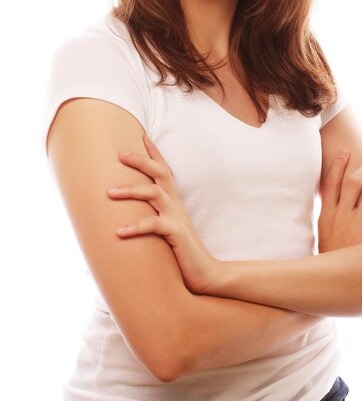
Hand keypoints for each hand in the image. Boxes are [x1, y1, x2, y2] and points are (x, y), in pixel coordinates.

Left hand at [107, 134, 220, 294]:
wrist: (206, 274)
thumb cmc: (182, 253)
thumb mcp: (168, 229)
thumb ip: (153, 217)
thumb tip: (129, 214)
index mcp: (175, 201)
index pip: (164, 170)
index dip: (154, 153)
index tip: (142, 135)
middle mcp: (176, 205)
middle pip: (159, 173)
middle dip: (140, 161)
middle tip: (119, 153)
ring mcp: (177, 218)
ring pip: (154, 194)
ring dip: (130, 190)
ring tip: (109, 193)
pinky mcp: (176, 234)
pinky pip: (153, 225)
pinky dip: (135, 226)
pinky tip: (119, 232)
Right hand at [318, 150, 361, 252]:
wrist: (331, 280)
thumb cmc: (329, 256)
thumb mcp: (322, 234)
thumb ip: (328, 217)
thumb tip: (333, 203)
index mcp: (328, 213)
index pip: (331, 183)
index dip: (337, 166)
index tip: (345, 152)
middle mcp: (342, 215)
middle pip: (354, 184)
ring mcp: (356, 225)